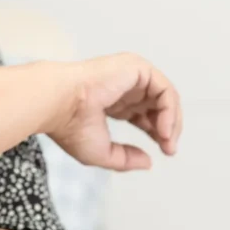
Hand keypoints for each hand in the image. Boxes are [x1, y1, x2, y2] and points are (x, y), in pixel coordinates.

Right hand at [46, 53, 182, 170]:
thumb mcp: (101, 153)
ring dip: (171, 121)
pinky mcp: (136, 68)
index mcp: (111, 101)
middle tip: (169, 149)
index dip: (156, 132)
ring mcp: (130, 74)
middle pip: (157, 105)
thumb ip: (125, 159)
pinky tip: (162, 130)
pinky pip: (164, 89)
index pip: (142, 113)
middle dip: (167, 128)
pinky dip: (169, 111)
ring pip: (165, 96)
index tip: (163, 151)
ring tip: (166, 142)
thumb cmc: (69, 126)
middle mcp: (122, 85)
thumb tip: (149, 162)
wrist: (58, 103)